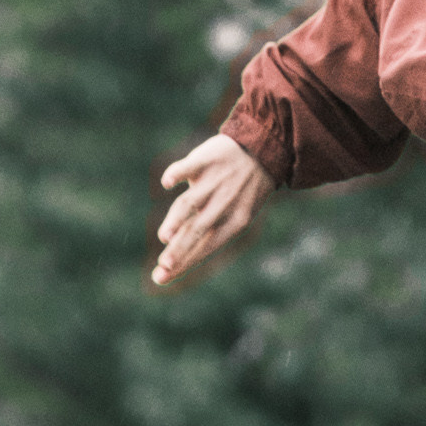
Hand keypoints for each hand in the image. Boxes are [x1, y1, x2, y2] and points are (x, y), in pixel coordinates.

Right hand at [153, 132, 274, 286]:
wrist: (262, 148)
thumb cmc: (243, 189)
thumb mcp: (237, 214)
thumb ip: (207, 231)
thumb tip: (174, 252)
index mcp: (235, 222)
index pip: (207, 247)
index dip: (185, 262)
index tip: (163, 276)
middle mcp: (224, 203)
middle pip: (198, 230)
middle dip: (180, 250)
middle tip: (163, 266)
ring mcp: (215, 181)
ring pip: (192, 203)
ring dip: (177, 219)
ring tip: (164, 237)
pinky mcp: (207, 159)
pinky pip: (190, 166)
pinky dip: (177, 173)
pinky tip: (167, 183)